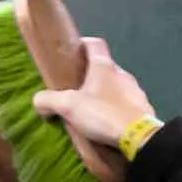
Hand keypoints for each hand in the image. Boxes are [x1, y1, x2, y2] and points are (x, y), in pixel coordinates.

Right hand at [31, 38, 160, 181]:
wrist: (139, 138)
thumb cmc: (103, 114)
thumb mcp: (68, 106)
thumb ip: (49, 100)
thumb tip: (38, 101)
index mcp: (104, 66)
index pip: (94, 43)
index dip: (82, 45)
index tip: (71, 54)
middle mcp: (122, 73)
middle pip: (104, 66)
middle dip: (90, 75)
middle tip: (74, 89)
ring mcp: (136, 91)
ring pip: (116, 85)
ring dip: (104, 93)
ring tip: (90, 109)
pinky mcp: (143, 108)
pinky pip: (126, 103)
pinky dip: (115, 108)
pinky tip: (107, 122)